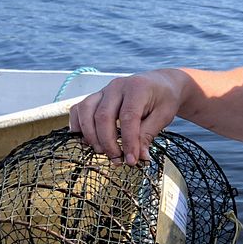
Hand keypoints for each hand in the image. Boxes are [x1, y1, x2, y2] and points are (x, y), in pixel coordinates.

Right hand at [69, 70, 185, 164]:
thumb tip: (139, 157)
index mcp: (137, 88)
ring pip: (87, 111)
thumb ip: (149, 134)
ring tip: (102, 151)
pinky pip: (79, 108)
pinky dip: (78, 125)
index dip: (128, 141)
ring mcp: (104, 90)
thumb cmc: (164, 99)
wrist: (161, 83)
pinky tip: (86, 140)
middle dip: (108, 142)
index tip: (132, 160)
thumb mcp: (164, 115)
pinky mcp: (96, 96)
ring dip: (91, 135)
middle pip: (104, 116)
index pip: (128, 117)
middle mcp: (117, 86)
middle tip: (117, 160)